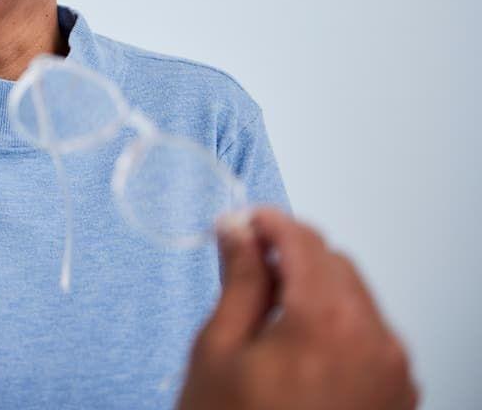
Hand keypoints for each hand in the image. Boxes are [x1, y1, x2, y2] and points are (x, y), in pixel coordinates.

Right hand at [177, 208, 417, 409]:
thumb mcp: (217, 349)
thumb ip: (239, 280)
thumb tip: (240, 231)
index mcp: (327, 322)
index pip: (304, 242)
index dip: (268, 223)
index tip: (242, 224)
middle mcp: (376, 342)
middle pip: (336, 265)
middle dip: (292, 255)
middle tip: (246, 262)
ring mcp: (394, 375)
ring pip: (358, 299)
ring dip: (316, 289)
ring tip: (268, 311)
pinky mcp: (398, 399)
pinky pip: (372, 337)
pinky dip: (338, 325)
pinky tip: (298, 345)